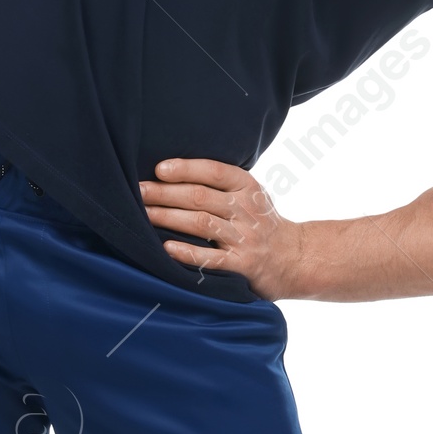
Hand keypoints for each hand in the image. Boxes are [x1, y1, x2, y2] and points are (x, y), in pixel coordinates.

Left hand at [139, 158, 306, 297]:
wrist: (295, 259)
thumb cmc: (262, 223)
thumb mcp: (250, 195)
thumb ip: (221, 184)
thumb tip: (171, 172)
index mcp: (248, 187)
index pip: (214, 171)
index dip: (185, 168)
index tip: (159, 169)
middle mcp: (247, 209)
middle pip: (200, 196)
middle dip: (165, 193)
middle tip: (137, 191)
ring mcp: (245, 238)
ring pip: (201, 224)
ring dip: (168, 218)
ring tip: (142, 215)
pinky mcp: (243, 264)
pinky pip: (211, 258)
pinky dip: (187, 252)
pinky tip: (166, 248)